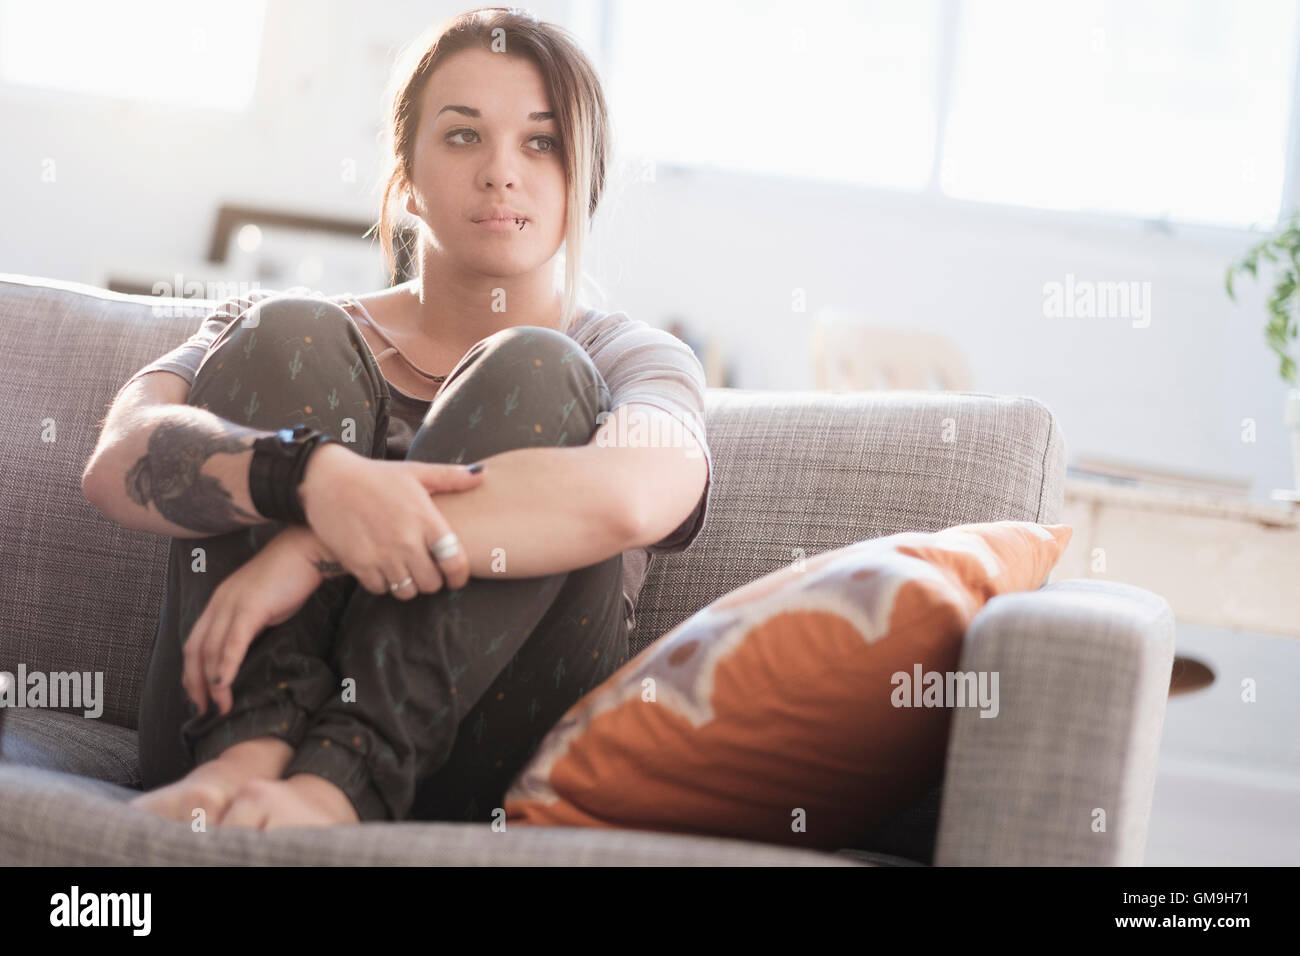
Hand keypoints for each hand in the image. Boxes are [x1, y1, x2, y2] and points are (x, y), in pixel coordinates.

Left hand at [182, 524, 324, 716]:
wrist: (307, 550)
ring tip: (219, 707)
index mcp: (219, 603)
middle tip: (201, 711)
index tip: (199, 697)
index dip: (192, 673)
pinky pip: (232, 643)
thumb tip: (244, 653)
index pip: (195, 643)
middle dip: (194, 684)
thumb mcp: (263, 606)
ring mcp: (232, 604)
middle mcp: (218, 603)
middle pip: (195, 651)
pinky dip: (225, 667)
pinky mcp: (250, 607)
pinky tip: (224, 686)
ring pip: (211, 650)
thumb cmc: (291, 577)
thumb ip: (249, 626)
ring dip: (211, 683)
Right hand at [297, 444, 484, 599]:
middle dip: (433, 580)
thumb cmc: (375, 475)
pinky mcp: (358, 564)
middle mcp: (406, 541)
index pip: (455, 562)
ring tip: (406, 570)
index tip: (456, 577)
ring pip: (407, 591)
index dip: (459, 576)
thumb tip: (482, 474)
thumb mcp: (415, 472)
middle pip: (432, 584)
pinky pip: (380, 589)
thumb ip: (450, 477)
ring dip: (409, 584)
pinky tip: (383, 568)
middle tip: (427, 570)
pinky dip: (383, 583)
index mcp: (425, 519)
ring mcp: (382, 555)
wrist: (326, 479)